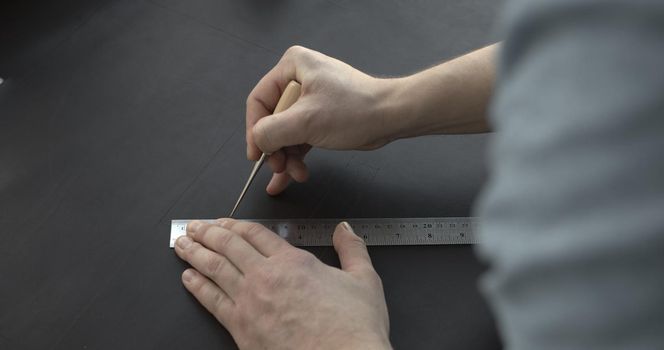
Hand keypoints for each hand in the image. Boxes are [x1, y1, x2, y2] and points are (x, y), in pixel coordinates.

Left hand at [174, 219, 391, 349]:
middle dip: (207, 233)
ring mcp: (250, 303)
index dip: (234, 224)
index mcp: (293, 262)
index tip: (223, 222)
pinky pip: (211, 301)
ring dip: (195, 253)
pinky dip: (197, 286)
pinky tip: (188, 278)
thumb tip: (345, 230)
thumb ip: (352, 250)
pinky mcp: (241, 329)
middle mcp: (266, 277)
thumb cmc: (352, 329)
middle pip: (228, 246)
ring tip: (182, 245)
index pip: (255, 233)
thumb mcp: (364, 280)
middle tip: (194, 227)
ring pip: (214, 269)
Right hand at [246, 45, 403, 194]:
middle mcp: (299, 79)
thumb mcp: (305, 121)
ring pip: (285, 133)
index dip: (254, 130)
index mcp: (293, 66)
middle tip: (278, 167)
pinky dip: (297, 156)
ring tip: (295, 174)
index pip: (259, 101)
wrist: (390, 117)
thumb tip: (257, 142)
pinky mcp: (320, 116)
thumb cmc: (355, 110)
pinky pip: (299, 138)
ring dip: (287, 156)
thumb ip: (272, 132)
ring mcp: (310, 99)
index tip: (255, 154)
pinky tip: (297, 173)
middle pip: (272, 120)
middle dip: (275, 148)